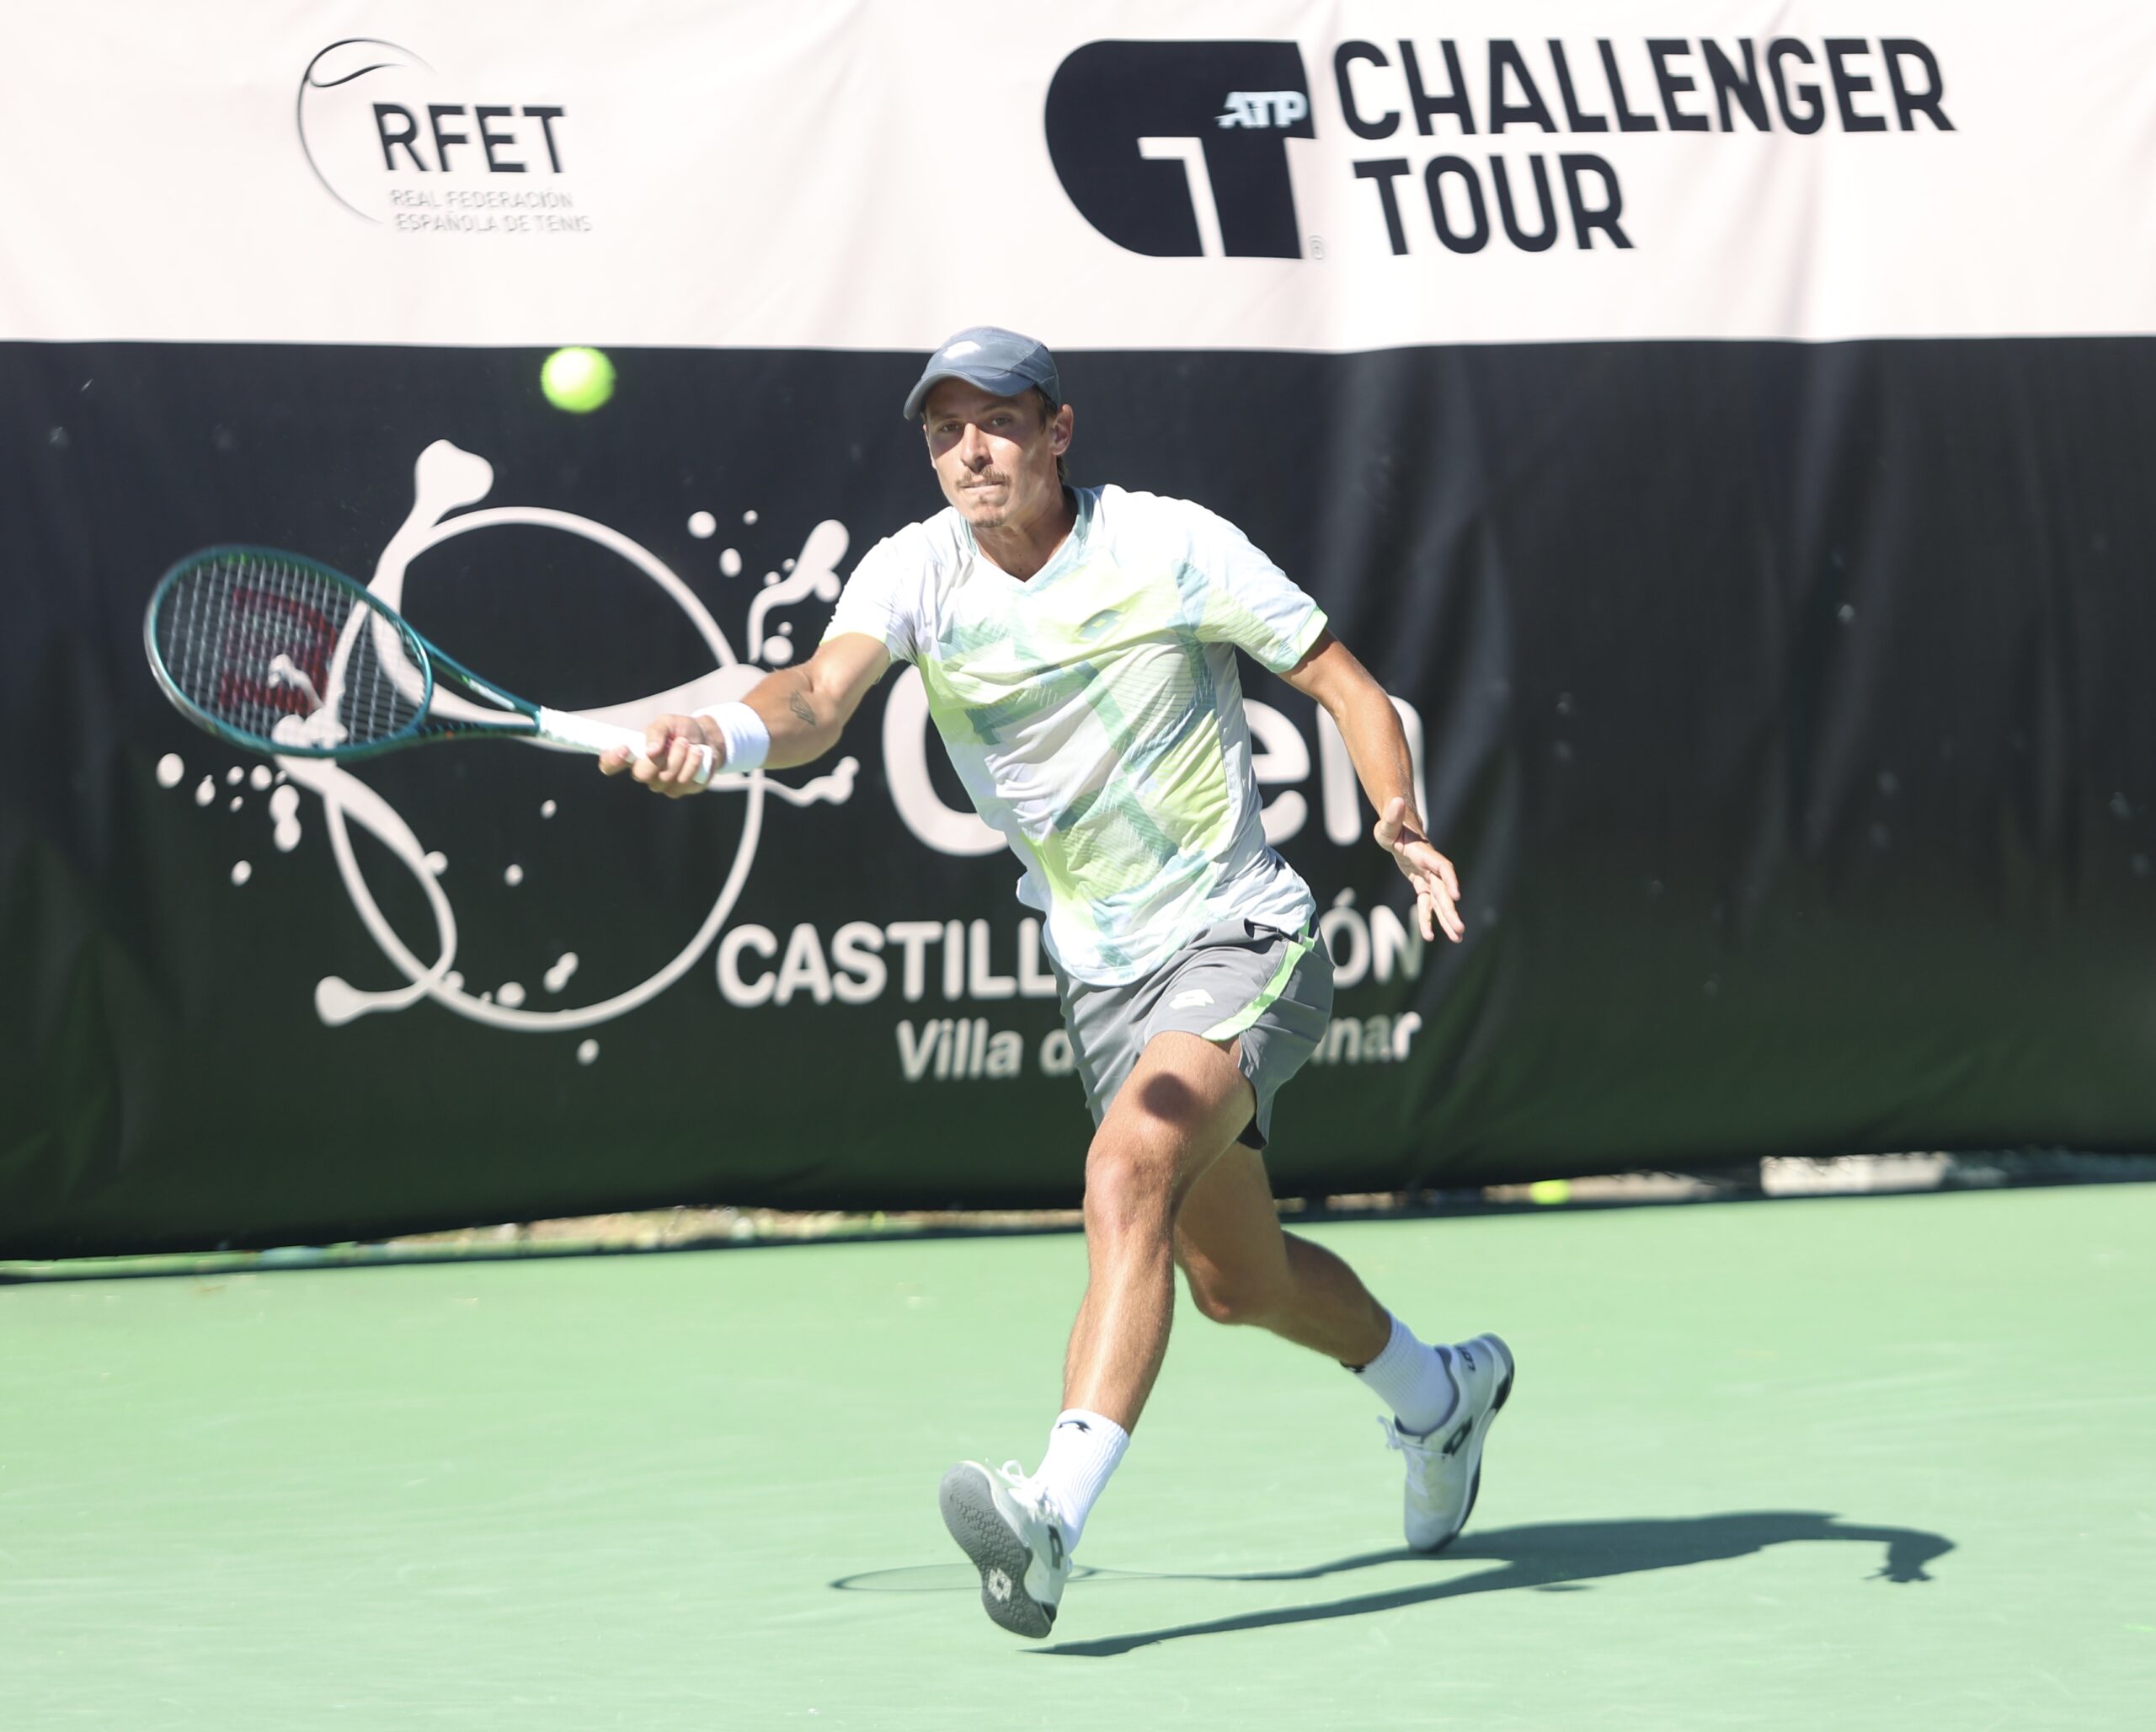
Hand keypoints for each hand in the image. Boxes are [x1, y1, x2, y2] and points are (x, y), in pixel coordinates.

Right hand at [598, 714, 717, 797]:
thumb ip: (656, 732)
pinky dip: (693, 763)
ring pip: (666, 778)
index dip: (611, 761)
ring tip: (689, 744)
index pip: (609, 765)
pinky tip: (698, 754)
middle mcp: (644, 773)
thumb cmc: (681, 730)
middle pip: (641, 775)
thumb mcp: (667, 722)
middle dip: (662, 757)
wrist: (707, 739)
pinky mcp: (680, 790)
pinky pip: (684, 782)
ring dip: (682, 756)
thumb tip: (650, 750)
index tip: (624, 749)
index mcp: (634, 755)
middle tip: (679, 741)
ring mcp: (662, 785)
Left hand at [1374, 796, 1463, 942]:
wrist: (1399, 830)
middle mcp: (1431, 867)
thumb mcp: (1387, 824)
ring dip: (1447, 919)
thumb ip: (1391, 816)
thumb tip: (1395, 801)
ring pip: (1439, 901)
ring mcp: (1428, 877)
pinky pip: (1426, 904)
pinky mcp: (1422, 884)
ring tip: (1458, 938)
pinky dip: (1427, 919)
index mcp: (1424, 853)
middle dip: (1450, 910)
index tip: (1456, 895)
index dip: (1450, 879)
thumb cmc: (1392, 827)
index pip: (1442, 866)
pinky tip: (1428, 937)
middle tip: (1460, 930)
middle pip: (1443, 891)